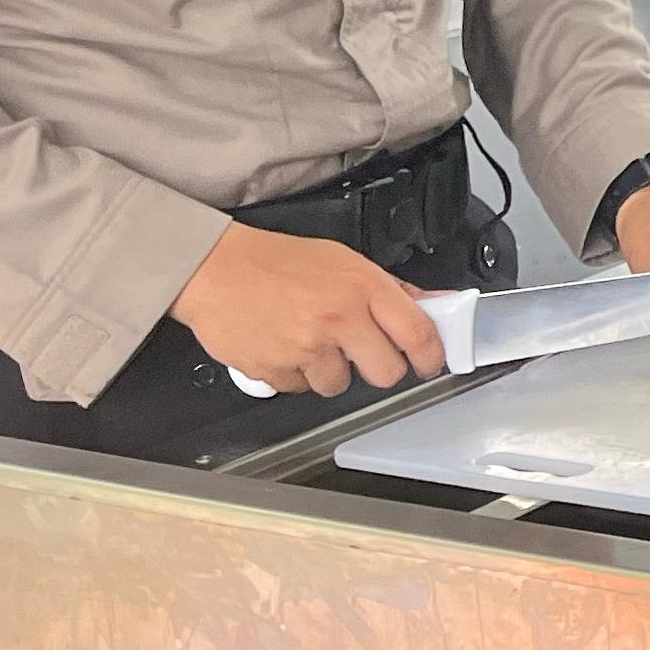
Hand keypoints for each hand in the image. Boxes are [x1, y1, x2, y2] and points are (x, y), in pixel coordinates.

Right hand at [172, 223, 450, 398]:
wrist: (215, 268)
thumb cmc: (278, 261)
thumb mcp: (345, 261)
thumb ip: (391, 289)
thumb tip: (434, 305)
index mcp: (363, 287)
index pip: (417, 333)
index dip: (431, 356)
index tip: (429, 363)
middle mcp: (338, 319)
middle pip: (385, 373)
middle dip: (379, 369)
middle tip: (365, 354)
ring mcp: (305, 347)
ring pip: (339, 385)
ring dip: (330, 371)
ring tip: (311, 342)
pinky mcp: (273, 368)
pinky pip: (298, 388)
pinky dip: (294, 374)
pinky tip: (284, 346)